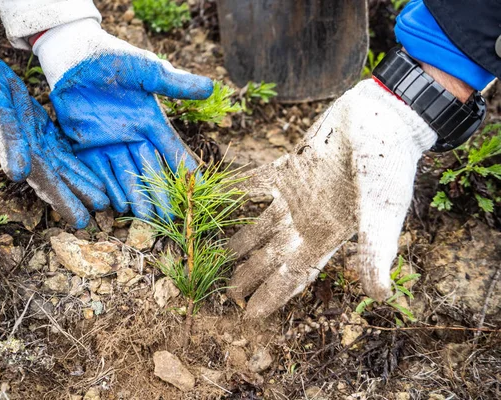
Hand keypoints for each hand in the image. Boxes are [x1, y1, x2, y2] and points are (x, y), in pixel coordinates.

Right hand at [0, 9, 107, 226]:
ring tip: (101, 196)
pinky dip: (74, 160)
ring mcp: (33, 138)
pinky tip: (87, 169)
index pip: (47, 183)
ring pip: (62, 166)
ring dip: (80, 181)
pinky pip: (59, 148)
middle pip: (59, 179)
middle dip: (80, 196)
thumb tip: (18, 175)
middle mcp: (28, 150)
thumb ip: (7, 141)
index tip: (83, 222)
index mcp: (20, 152)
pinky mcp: (37, 125)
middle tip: (106, 210)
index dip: (65, 202)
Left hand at [33, 18, 213, 218]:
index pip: (171, 149)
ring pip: (125, 174)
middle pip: (149, 169)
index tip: (198, 187)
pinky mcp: (84, 144)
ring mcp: (109, 142)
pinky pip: (97, 170)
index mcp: (150, 120)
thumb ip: (173, 83)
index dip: (183, 168)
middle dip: (160, 193)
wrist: (74, 55)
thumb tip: (210, 88)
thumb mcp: (146, 69)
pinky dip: (107, 186)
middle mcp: (132, 136)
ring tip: (146, 218)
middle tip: (170, 216)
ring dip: (136, 196)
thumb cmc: (113, 58)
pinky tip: (117, 205)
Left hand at [227, 79, 436, 317]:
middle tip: (225, 292)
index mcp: (328, 234)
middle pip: (272, 255)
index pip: (294, 273)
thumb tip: (380, 295)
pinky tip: (218, 199)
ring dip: (241, 240)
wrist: (382, 117)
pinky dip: (237, 191)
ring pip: (261, 224)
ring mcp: (296, 195)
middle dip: (250, 274)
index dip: (272, 295)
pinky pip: (255, 184)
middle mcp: (308, 219)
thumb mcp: (382, 209)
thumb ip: (376, 249)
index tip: (249, 315)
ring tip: (219, 255)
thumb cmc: (387, 164)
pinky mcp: (289, 167)